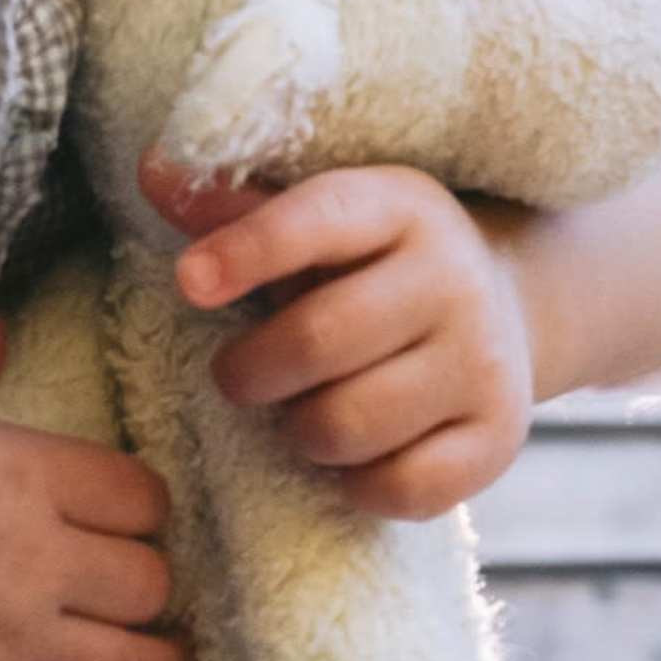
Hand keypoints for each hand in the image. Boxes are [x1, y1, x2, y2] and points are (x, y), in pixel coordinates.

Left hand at [153, 160, 533, 519]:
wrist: (508, 305)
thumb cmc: (375, 265)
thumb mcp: (320, 221)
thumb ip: (235, 210)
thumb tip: (152, 172)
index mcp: (399, 207)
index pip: (316, 222)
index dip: (246, 252)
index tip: (188, 282)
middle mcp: (451, 279)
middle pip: (317, 342)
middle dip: (251, 371)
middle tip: (240, 376)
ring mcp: (483, 361)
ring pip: (348, 425)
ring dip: (300, 431)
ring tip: (304, 410)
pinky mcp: (499, 436)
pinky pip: (399, 488)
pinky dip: (356, 484)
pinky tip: (353, 455)